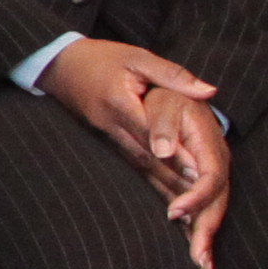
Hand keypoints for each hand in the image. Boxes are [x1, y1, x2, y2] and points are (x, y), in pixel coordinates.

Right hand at [40, 37, 232, 267]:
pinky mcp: (106, 143)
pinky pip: (132, 166)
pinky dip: (151, 183)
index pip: (152, 132)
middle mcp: (111, 125)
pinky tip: (168, 199)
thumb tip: (209, 91)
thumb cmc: (101, 57)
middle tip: (202, 202)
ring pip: (139, 167)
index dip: (176, 154)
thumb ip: (173, 76)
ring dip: (164, 189)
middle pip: (147, 158)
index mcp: (119, 102)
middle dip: (174, 181)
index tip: (198, 173)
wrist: (58, 66)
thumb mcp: (138, 57)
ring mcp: (106, 137)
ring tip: (190, 211)